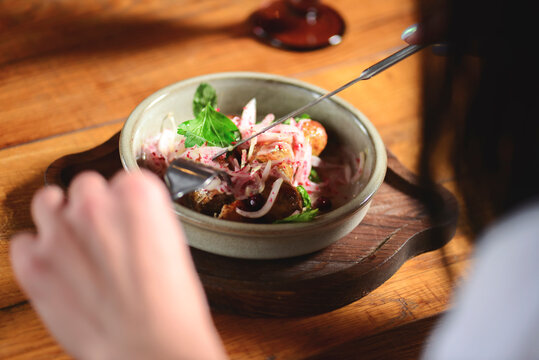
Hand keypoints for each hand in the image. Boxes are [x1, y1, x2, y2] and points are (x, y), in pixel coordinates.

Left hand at [10, 170, 226, 359]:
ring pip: (47, 200)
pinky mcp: (33, 264)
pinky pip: (22, 241)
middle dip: (94, 206)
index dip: (127, 202)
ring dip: (58, 216)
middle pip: (87, 184)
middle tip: (103, 234)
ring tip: (72, 241)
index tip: (128, 219)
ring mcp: (60, 232)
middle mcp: (96, 204)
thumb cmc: (171, 305)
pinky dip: (36, 252)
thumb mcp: (173, 245)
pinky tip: (56, 267)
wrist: (150, 348)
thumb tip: (127, 222)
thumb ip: (145, 221)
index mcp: (138, 194)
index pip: (125, 179)